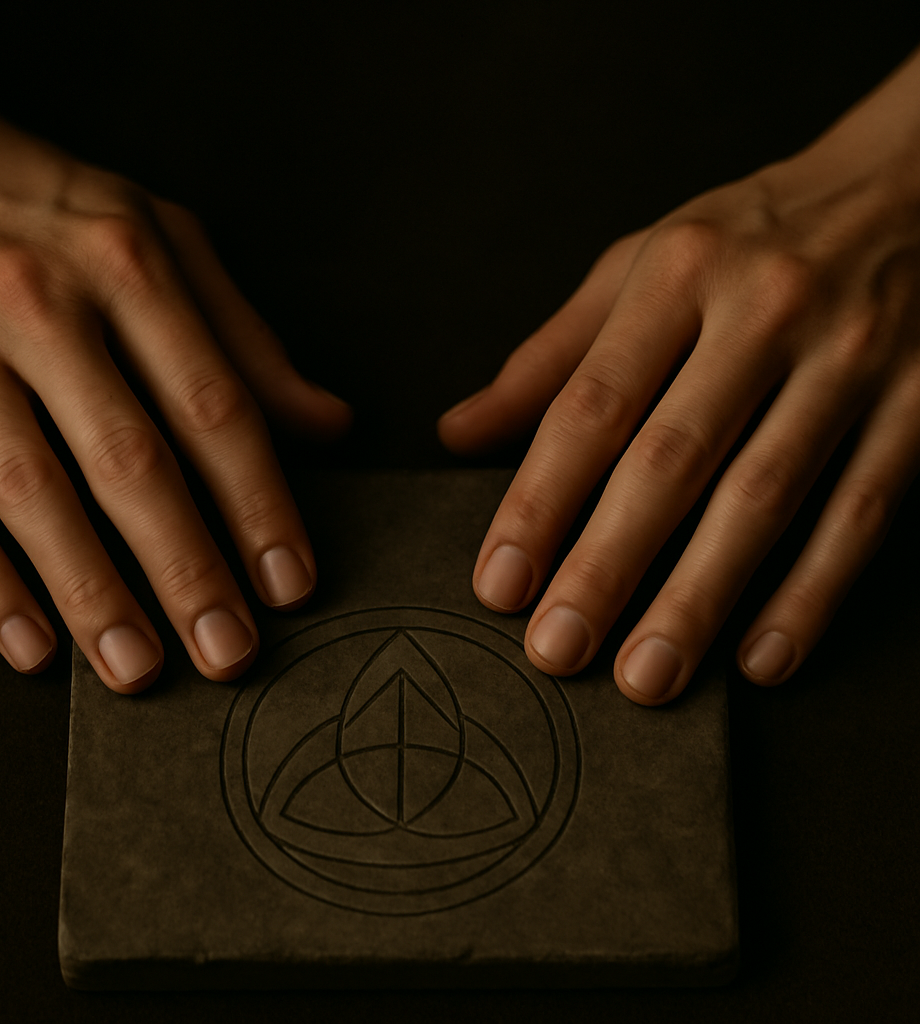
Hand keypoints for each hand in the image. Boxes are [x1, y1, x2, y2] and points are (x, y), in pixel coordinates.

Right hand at [0, 42, 350, 692]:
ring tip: (137, 668)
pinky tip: (31, 645)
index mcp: (129, 268)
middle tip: (227, 652)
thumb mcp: (171, 244)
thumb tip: (331, 426)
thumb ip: (250, 341)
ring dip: (88, 593)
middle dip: (184, 569)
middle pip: (126, 461)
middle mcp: (40, 308)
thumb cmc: (60, 211)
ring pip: (28, 492)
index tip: (291, 582)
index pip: (215, 406)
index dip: (258, 504)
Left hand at [439, 47, 919, 703]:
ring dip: (700, 598)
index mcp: (677, 276)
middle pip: (671, 460)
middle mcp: (763, 310)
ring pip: (763, 497)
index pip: (591, 404)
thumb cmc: (749, 238)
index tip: (500, 581)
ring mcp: (851, 356)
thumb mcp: (640, 268)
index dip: (540, 501)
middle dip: (607, 565)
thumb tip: (458, 432)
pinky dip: (812, 591)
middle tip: (556, 649)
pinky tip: (761, 659)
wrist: (913, 182)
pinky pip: (861, 510)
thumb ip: (549, 358)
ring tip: (647, 676)